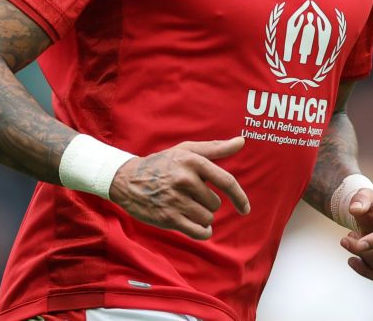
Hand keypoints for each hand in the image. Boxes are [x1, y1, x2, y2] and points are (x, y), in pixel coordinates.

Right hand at [109, 136, 249, 239]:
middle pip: (215, 203)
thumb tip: (241, 141)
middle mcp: (184, 179)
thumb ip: (216, 148)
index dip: (239, 196)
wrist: (127, 180)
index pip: (226, 181)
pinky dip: (202, 232)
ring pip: (207, 218)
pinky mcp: (168, 218)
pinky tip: (195, 225)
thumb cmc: (163, 163)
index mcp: (193, 161)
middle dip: (207, 203)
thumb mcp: (186, 150)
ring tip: (185, 207)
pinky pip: (199, 232)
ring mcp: (175, 199)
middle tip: (190, 196)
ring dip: (202, 217)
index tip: (245, 208)